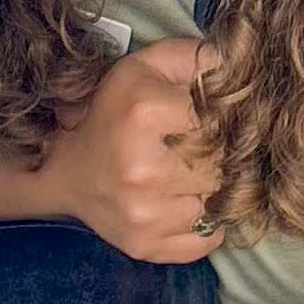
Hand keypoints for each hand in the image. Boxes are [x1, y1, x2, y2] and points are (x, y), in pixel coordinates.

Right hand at [42, 38, 219, 262]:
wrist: (63, 170)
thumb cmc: (112, 113)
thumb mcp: (145, 67)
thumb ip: (196, 57)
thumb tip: (240, 69)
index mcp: (144, 114)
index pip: (223, 117)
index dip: (226, 119)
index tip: (212, 121)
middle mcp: (144, 169)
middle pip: (225, 162)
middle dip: (221, 154)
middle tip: (202, 148)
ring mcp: (145, 215)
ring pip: (220, 202)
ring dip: (214, 189)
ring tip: (190, 174)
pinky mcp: (147, 246)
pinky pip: (209, 237)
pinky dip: (207, 223)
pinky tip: (185, 201)